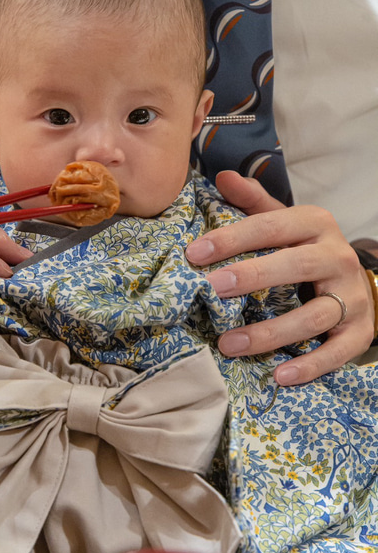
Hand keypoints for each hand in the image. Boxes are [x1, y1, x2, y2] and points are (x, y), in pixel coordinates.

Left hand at [185, 171, 373, 383]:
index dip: (232, 238)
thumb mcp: (282, 222)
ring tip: (229, 344)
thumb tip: (221, 177)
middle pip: (295, 266)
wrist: (355, 281)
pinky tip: (279, 375)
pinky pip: (337, 351)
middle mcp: (337, 257)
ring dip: (270, 332)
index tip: (194, 253)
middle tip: (212, 290)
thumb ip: (253, 202)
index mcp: (315, 224)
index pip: (271, 226)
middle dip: (252, 277)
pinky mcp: (359, 331)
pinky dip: (310, 365)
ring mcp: (352, 296)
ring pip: (314, 315)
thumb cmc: (303, 250)